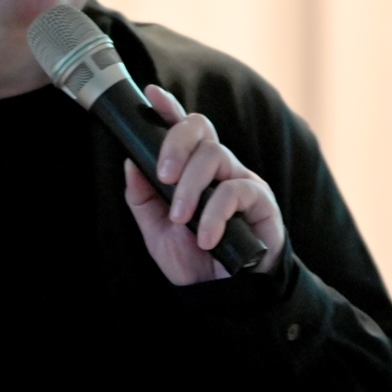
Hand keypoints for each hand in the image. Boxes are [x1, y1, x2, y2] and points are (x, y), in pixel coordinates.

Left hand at [121, 85, 285, 285]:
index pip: (183, 131)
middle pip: (201, 128)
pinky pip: (237, 190)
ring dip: (191, 188)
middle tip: (163, 176)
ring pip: (215, 155)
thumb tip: (131, 163)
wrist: (223, 296)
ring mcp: (241, 180)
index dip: (169, 109)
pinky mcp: (261, 200)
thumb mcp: (156, 232)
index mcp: (193, 170)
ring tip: (180, 219)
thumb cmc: (194, 261)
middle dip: (176, 144)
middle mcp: (218, 168)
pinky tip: (206, 237)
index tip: (151, 94)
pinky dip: (215, 213)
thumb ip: (142, 198)